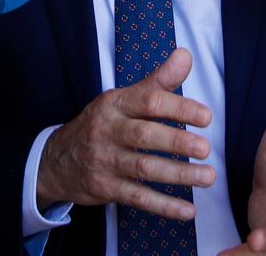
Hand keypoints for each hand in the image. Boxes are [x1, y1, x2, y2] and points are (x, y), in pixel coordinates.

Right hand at [37, 47, 213, 216]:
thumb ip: (157, 81)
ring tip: (208, 177)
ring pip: (144, 169)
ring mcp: (105, 161)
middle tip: (205, 149)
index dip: (178, 108)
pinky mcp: (105, 188)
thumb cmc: (102, 124)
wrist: (56, 160)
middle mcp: (108, 130)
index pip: (148, 101)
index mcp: (115, 104)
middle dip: (177, 142)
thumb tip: (185, 55)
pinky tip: (188, 210)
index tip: (206, 116)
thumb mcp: (123, 98)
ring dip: (179, 175)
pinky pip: (137, 198)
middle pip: (144, 136)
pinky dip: (164, 206)